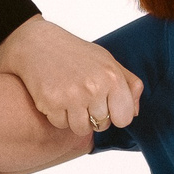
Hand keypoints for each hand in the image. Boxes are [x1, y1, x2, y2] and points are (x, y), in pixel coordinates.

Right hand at [0, 16, 142, 135]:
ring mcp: (72, 96)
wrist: (38, 44)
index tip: (105, 104)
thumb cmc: (76, 54)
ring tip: (69, 98)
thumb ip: (129, 85)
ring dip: (75, 119)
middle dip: (93, 115)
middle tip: (82, 95)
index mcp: (112, 77)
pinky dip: (58, 115)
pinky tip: (55, 97)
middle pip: (102, 125)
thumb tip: (136, 113)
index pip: (125, 118)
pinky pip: (61, 125)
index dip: (115, 114)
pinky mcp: (51, 103)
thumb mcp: (108, 61)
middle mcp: (94, 88)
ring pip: (81, 129)